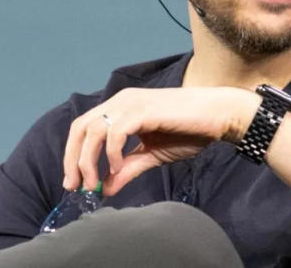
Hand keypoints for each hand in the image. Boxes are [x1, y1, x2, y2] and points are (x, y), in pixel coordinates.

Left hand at [62, 86, 259, 196]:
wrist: (217, 117)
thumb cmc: (189, 131)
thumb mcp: (151, 155)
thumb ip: (127, 169)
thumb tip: (105, 189)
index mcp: (120, 108)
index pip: (83, 129)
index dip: (73, 155)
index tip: (74, 183)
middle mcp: (120, 101)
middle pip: (80, 128)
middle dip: (73, 160)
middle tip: (76, 187)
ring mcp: (130, 103)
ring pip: (93, 131)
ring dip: (88, 160)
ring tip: (95, 183)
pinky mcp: (143, 110)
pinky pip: (115, 133)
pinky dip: (111, 153)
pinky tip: (117, 168)